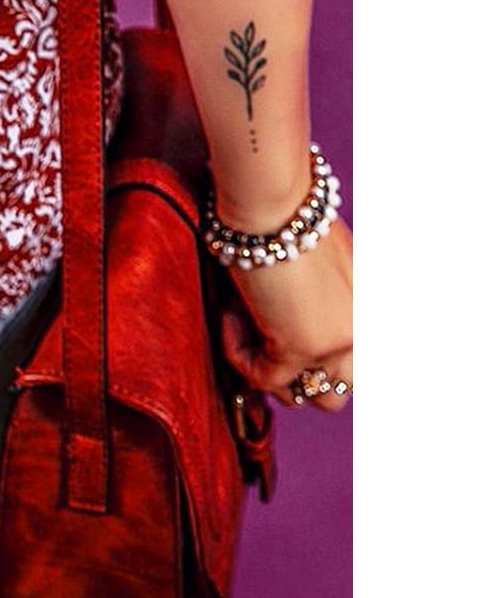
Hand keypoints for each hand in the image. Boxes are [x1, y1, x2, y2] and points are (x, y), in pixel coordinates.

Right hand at [220, 217, 352, 414]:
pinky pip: (264, 378)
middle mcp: (364, 333)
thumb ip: (321, 294)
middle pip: (339, 386)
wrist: (270, 200)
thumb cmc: (284, 213)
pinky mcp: (303, 348)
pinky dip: (237, 350)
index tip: (269, 329)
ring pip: (311, 396)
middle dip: (300, 372)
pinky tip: (227, 312)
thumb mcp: (317, 258)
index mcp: (370, 311)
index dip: (312, 355)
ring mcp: (338, 343)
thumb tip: (283, 321)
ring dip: (272, 369)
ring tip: (243, 322)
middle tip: (261, 336)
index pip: (352, 362)